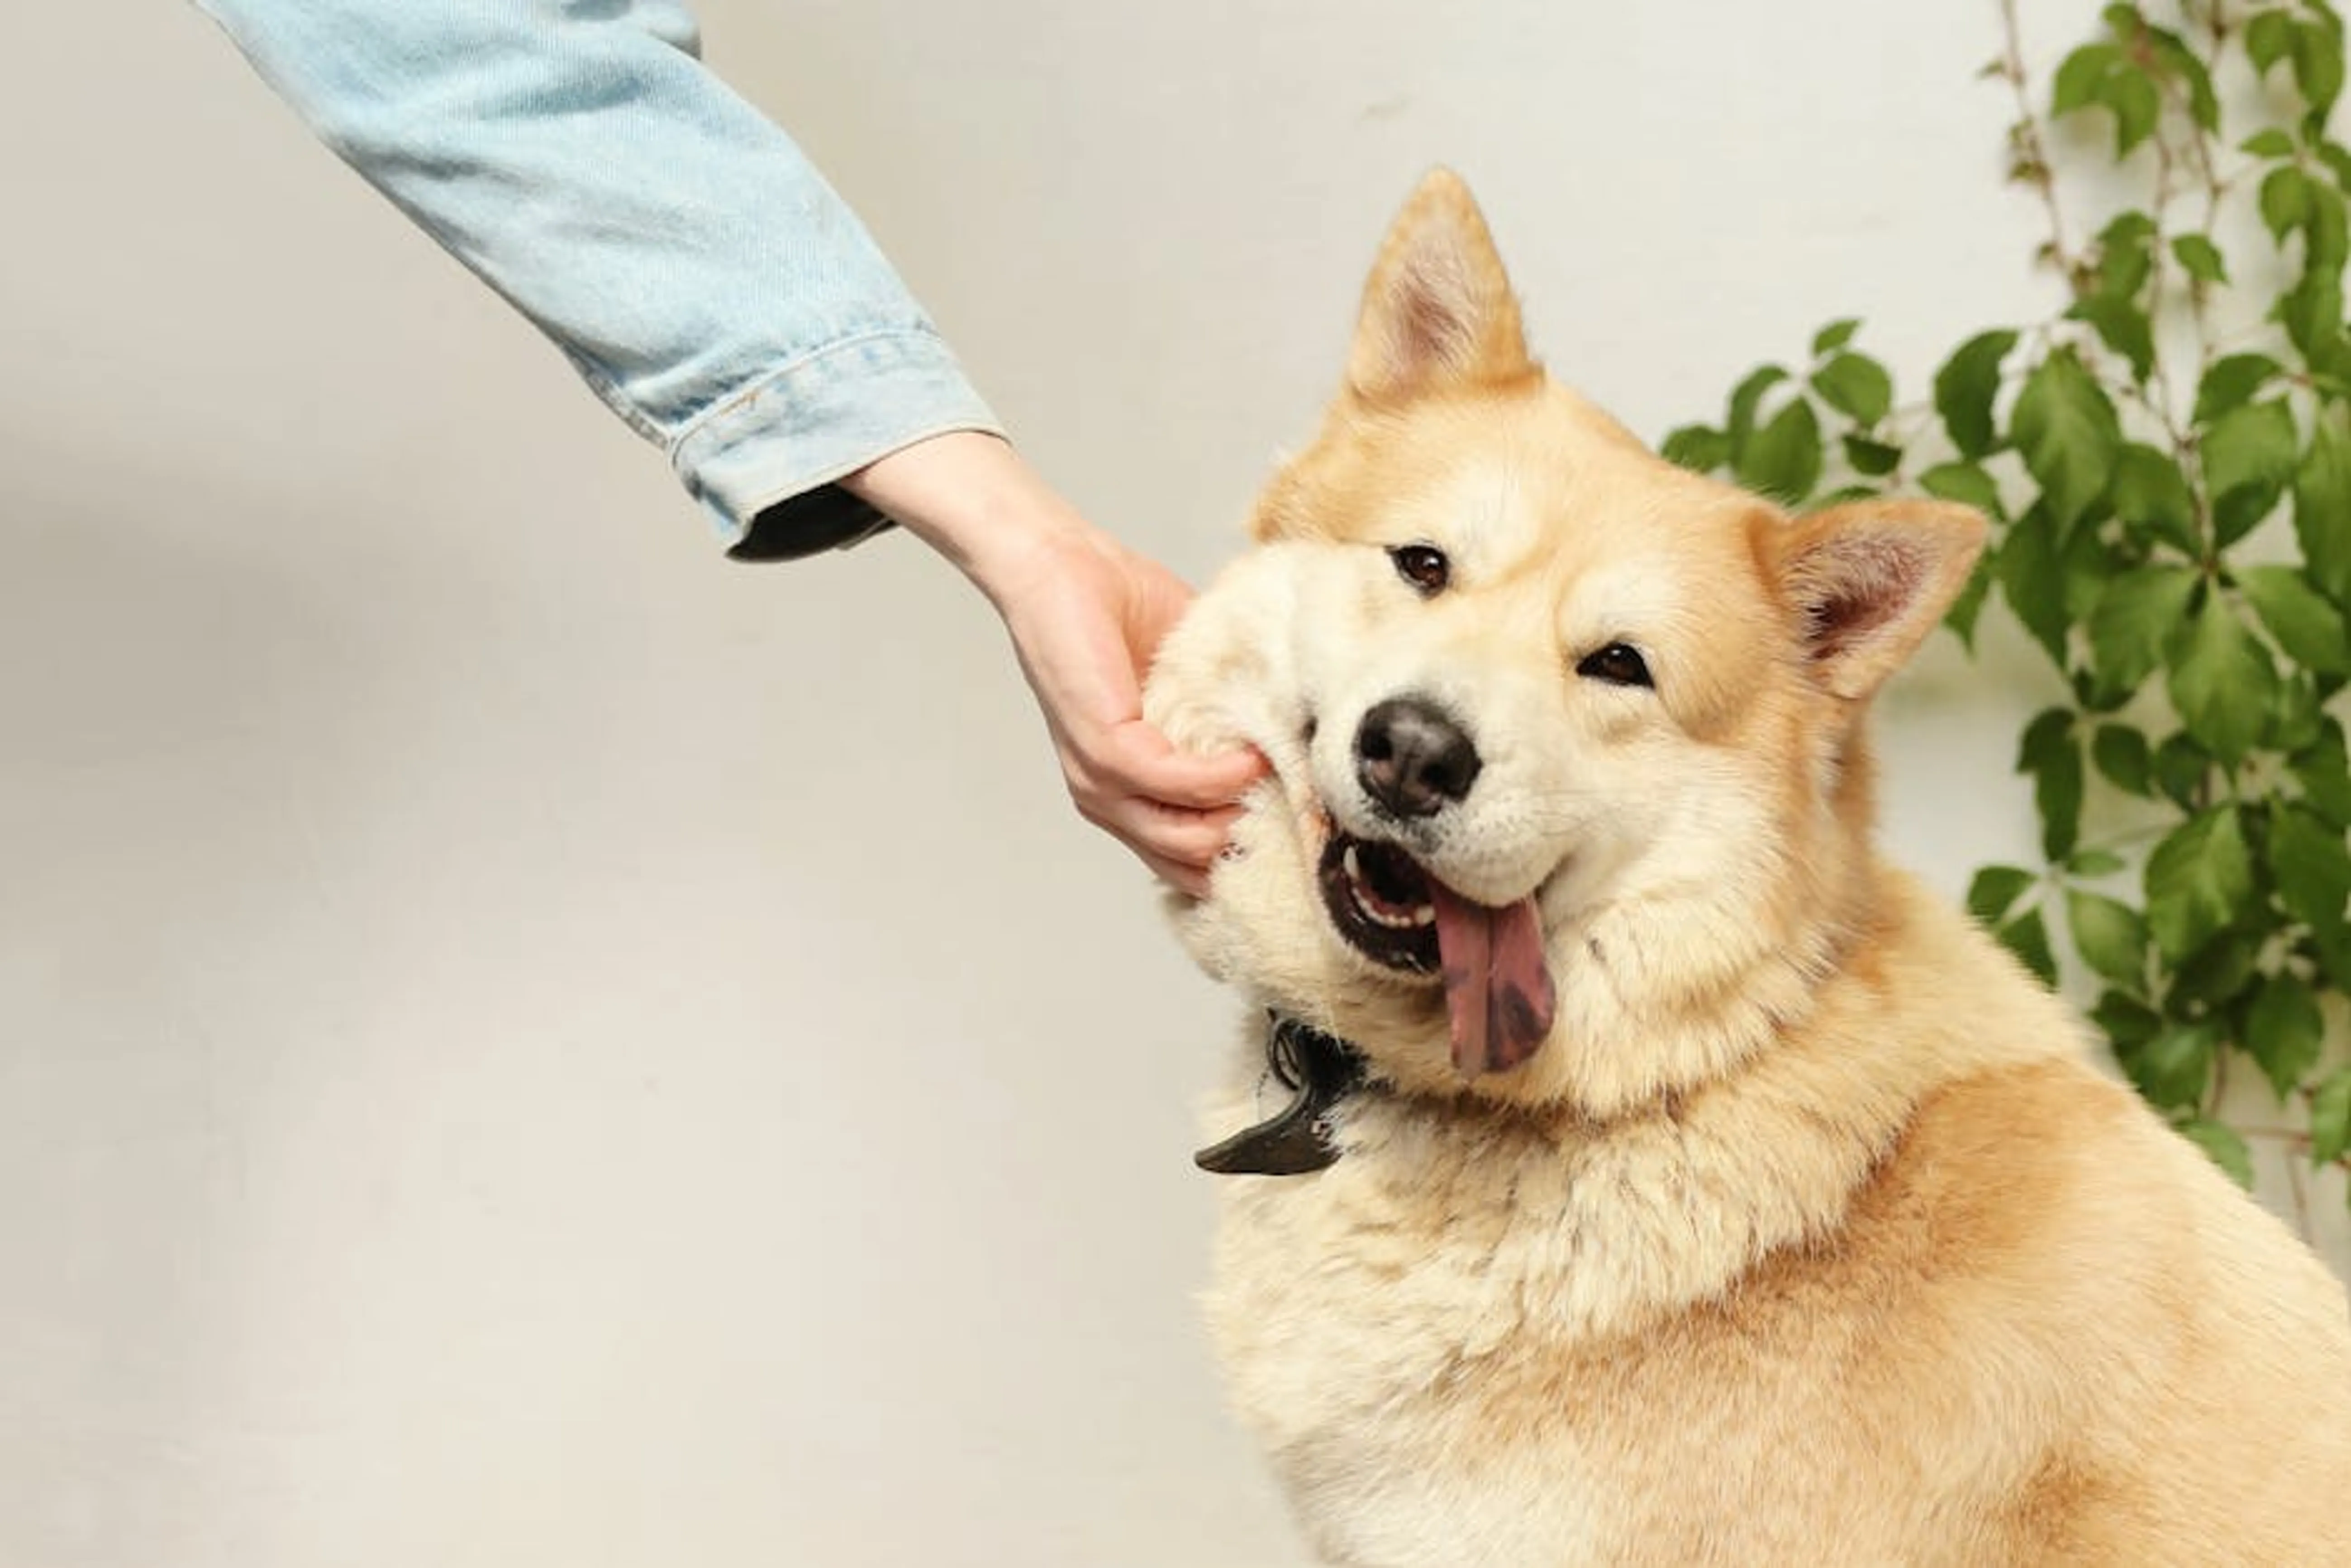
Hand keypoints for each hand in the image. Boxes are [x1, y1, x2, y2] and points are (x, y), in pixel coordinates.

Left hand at [843, 433, 1264, 894]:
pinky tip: (1253, 755)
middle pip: (1193, 866)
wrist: (1064, 566)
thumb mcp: (1190, 680)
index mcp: (1130, 791)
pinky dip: (1221, 775)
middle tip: (1307, 816)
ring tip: (1286, 780)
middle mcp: (1110, 801)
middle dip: (1254, 852)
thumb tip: (1297, 732)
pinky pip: (1174, 783)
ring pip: (1185, 841)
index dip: (1246, 859)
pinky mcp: (1103, 749)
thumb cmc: (1120, 611)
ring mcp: (1100, 781)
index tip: (1302, 835)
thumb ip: (1230, 714)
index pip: (1190, 862)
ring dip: (1244, 815)